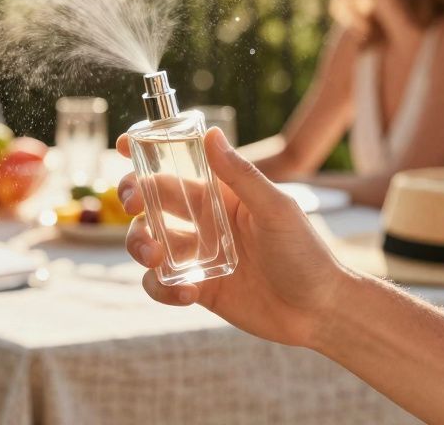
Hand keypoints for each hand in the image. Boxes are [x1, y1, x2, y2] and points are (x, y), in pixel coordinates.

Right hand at [118, 127, 347, 348]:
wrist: (319, 310)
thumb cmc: (306, 253)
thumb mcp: (275, 210)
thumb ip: (242, 175)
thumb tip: (212, 134)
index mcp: (220, 194)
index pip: (176, 166)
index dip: (146, 153)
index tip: (125, 145)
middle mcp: (203, 220)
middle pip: (150, 201)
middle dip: (132, 198)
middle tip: (135, 205)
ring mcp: (197, 254)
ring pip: (146, 241)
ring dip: (138, 244)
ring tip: (155, 255)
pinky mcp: (196, 288)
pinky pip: (161, 284)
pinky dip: (162, 288)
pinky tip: (188, 293)